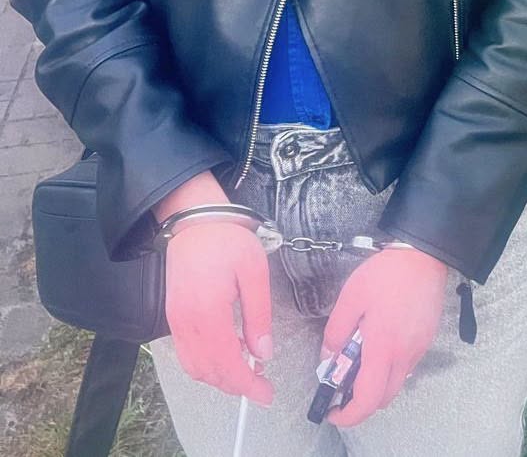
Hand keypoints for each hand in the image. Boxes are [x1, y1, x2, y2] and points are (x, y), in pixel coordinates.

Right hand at [159, 174, 272, 404]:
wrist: (194, 220)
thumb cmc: (228, 240)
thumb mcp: (254, 272)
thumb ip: (258, 315)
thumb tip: (264, 353)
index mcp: (209, 313)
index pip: (227, 364)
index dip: (247, 385)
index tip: (267, 394)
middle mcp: (187, 324)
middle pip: (209, 372)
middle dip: (236, 385)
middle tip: (261, 384)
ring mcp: (175, 323)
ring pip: (195, 367)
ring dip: (220, 377)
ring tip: (247, 370)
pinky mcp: (172, 318)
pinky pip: (186, 355)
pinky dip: (206, 365)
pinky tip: (226, 355)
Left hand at [321, 247, 447, 427]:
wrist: (425, 254)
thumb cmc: (387, 273)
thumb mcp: (351, 297)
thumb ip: (336, 330)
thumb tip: (328, 356)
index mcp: (383, 347)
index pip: (367, 399)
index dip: (348, 415)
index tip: (333, 411)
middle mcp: (404, 355)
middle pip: (382, 398)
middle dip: (361, 400)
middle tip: (344, 382)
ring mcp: (419, 349)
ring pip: (396, 383)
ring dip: (377, 382)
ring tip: (362, 355)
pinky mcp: (427, 339)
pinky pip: (407, 365)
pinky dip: (390, 365)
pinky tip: (382, 340)